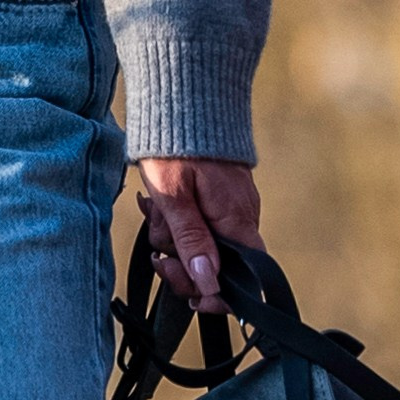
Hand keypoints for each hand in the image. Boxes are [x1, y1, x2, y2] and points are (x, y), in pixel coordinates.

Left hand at [135, 156, 261, 308]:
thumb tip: (208, 284)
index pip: (245, 277)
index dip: (220, 296)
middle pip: (218, 265)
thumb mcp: (174, 198)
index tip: (191, 300)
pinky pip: (202, 221)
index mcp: (236, 219)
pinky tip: (161, 205)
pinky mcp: (220, 196)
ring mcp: (233, 205)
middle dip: (183, 263)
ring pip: (204, 243)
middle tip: (157, 253)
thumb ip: (192, 240)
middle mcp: (242, 215)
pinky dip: (179, 220)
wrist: (180, 99)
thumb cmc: (173, 147)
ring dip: (174, 237)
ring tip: (154, 211)